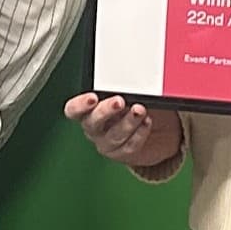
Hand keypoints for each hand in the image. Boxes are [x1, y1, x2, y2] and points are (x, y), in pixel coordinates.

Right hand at [65, 93, 185, 172]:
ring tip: (140, 110)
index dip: (80, 105)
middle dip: (105, 111)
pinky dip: (139, 133)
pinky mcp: (122, 153)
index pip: (74, 109)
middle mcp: (94, 127)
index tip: (93, 98)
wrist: (156, 129)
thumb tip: (139, 76)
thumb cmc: (139, 103)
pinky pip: (129, 146)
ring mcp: (107, 142)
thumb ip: (132, 84)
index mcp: (90, 109)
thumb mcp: (135, 91)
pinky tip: (147, 122)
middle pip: (92, 122)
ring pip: (114, 135)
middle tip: (119, 101)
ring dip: (128, 122)